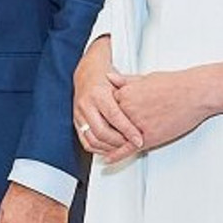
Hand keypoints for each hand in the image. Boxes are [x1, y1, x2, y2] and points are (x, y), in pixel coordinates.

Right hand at [73, 37, 141, 162]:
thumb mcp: (121, 82)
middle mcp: (86, 104)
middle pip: (102, 131)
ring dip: (108, 147)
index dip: (128, 131)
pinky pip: (85, 141)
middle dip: (118, 143)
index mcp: (98, 94)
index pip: (114, 117)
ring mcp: (79, 114)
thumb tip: (146, 111)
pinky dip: (98, 148)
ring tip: (122, 149)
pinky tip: (109, 149)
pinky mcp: (76, 122)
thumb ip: (133, 98)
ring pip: (92, 139)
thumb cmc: (105, 77)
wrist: (86, 73)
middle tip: (131, 146)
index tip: (139, 140)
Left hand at [111, 67, 215, 156]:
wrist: (197, 93)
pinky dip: (117, 155)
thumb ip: (124, 81)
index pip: (106, 107)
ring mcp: (137, 125)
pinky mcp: (148, 137)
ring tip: (104, 146)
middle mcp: (128, 110)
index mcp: (125, 95)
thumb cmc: (175, 84)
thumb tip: (108, 78)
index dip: (106, 112)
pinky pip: (128, 149)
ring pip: (116, 137)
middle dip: (107, 127)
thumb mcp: (145, 78)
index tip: (105, 115)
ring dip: (110, 142)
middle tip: (106, 130)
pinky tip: (109, 159)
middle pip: (108, 123)